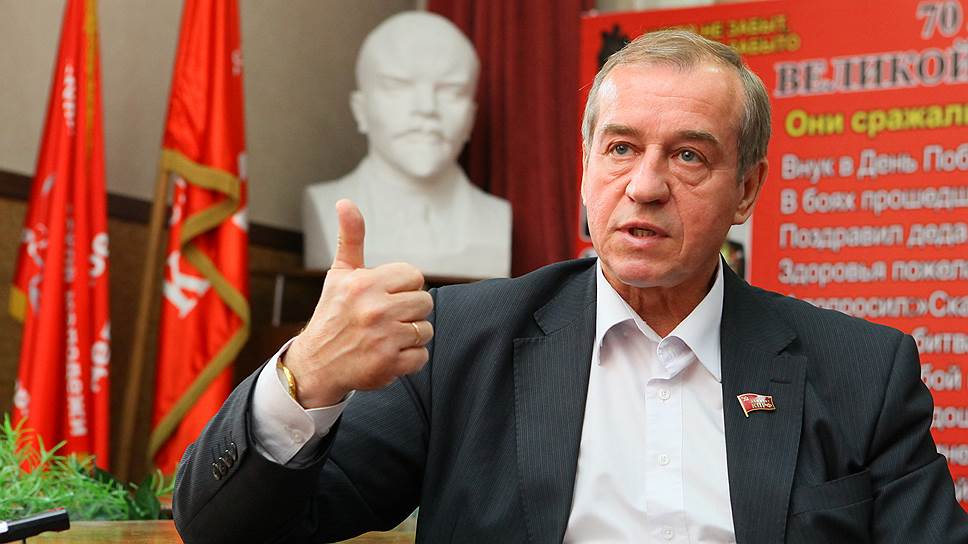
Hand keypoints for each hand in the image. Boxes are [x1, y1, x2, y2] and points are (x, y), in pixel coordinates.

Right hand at [284, 199, 433, 407]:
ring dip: (410, 336)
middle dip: (410, 311)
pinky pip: (421, 356)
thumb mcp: (339, 274)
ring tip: (386, 336)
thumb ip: (350, 238)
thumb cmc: (332, 314)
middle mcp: (374, 309)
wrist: (316, 364)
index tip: (386, 296)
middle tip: (387, 318)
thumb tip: (345, 202)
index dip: (403, 287)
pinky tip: (387, 354)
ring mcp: (383, 338)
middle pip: (425, 302)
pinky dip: (408, 359)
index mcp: (365, 283)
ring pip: (426, 330)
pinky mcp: (389, 364)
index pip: (414, 276)